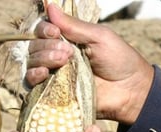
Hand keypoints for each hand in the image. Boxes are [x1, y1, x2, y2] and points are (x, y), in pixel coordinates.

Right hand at [26, 4, 153, 124]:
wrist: (129, 90)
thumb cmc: (119, 60)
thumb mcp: (99, 37)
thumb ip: (74, 25)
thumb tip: (50, 6)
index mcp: (67, 40)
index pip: (43, 30)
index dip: (44, 30)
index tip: (55, 32)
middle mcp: (56, 56)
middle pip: (34, 46)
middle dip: (46, 46)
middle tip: (66, 52)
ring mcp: (54, 76)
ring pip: (31, 63)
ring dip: (42, 59)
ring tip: (62, 61)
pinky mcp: (53, 94)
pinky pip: (32, 85)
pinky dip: (33, 76)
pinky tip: (43, 74)